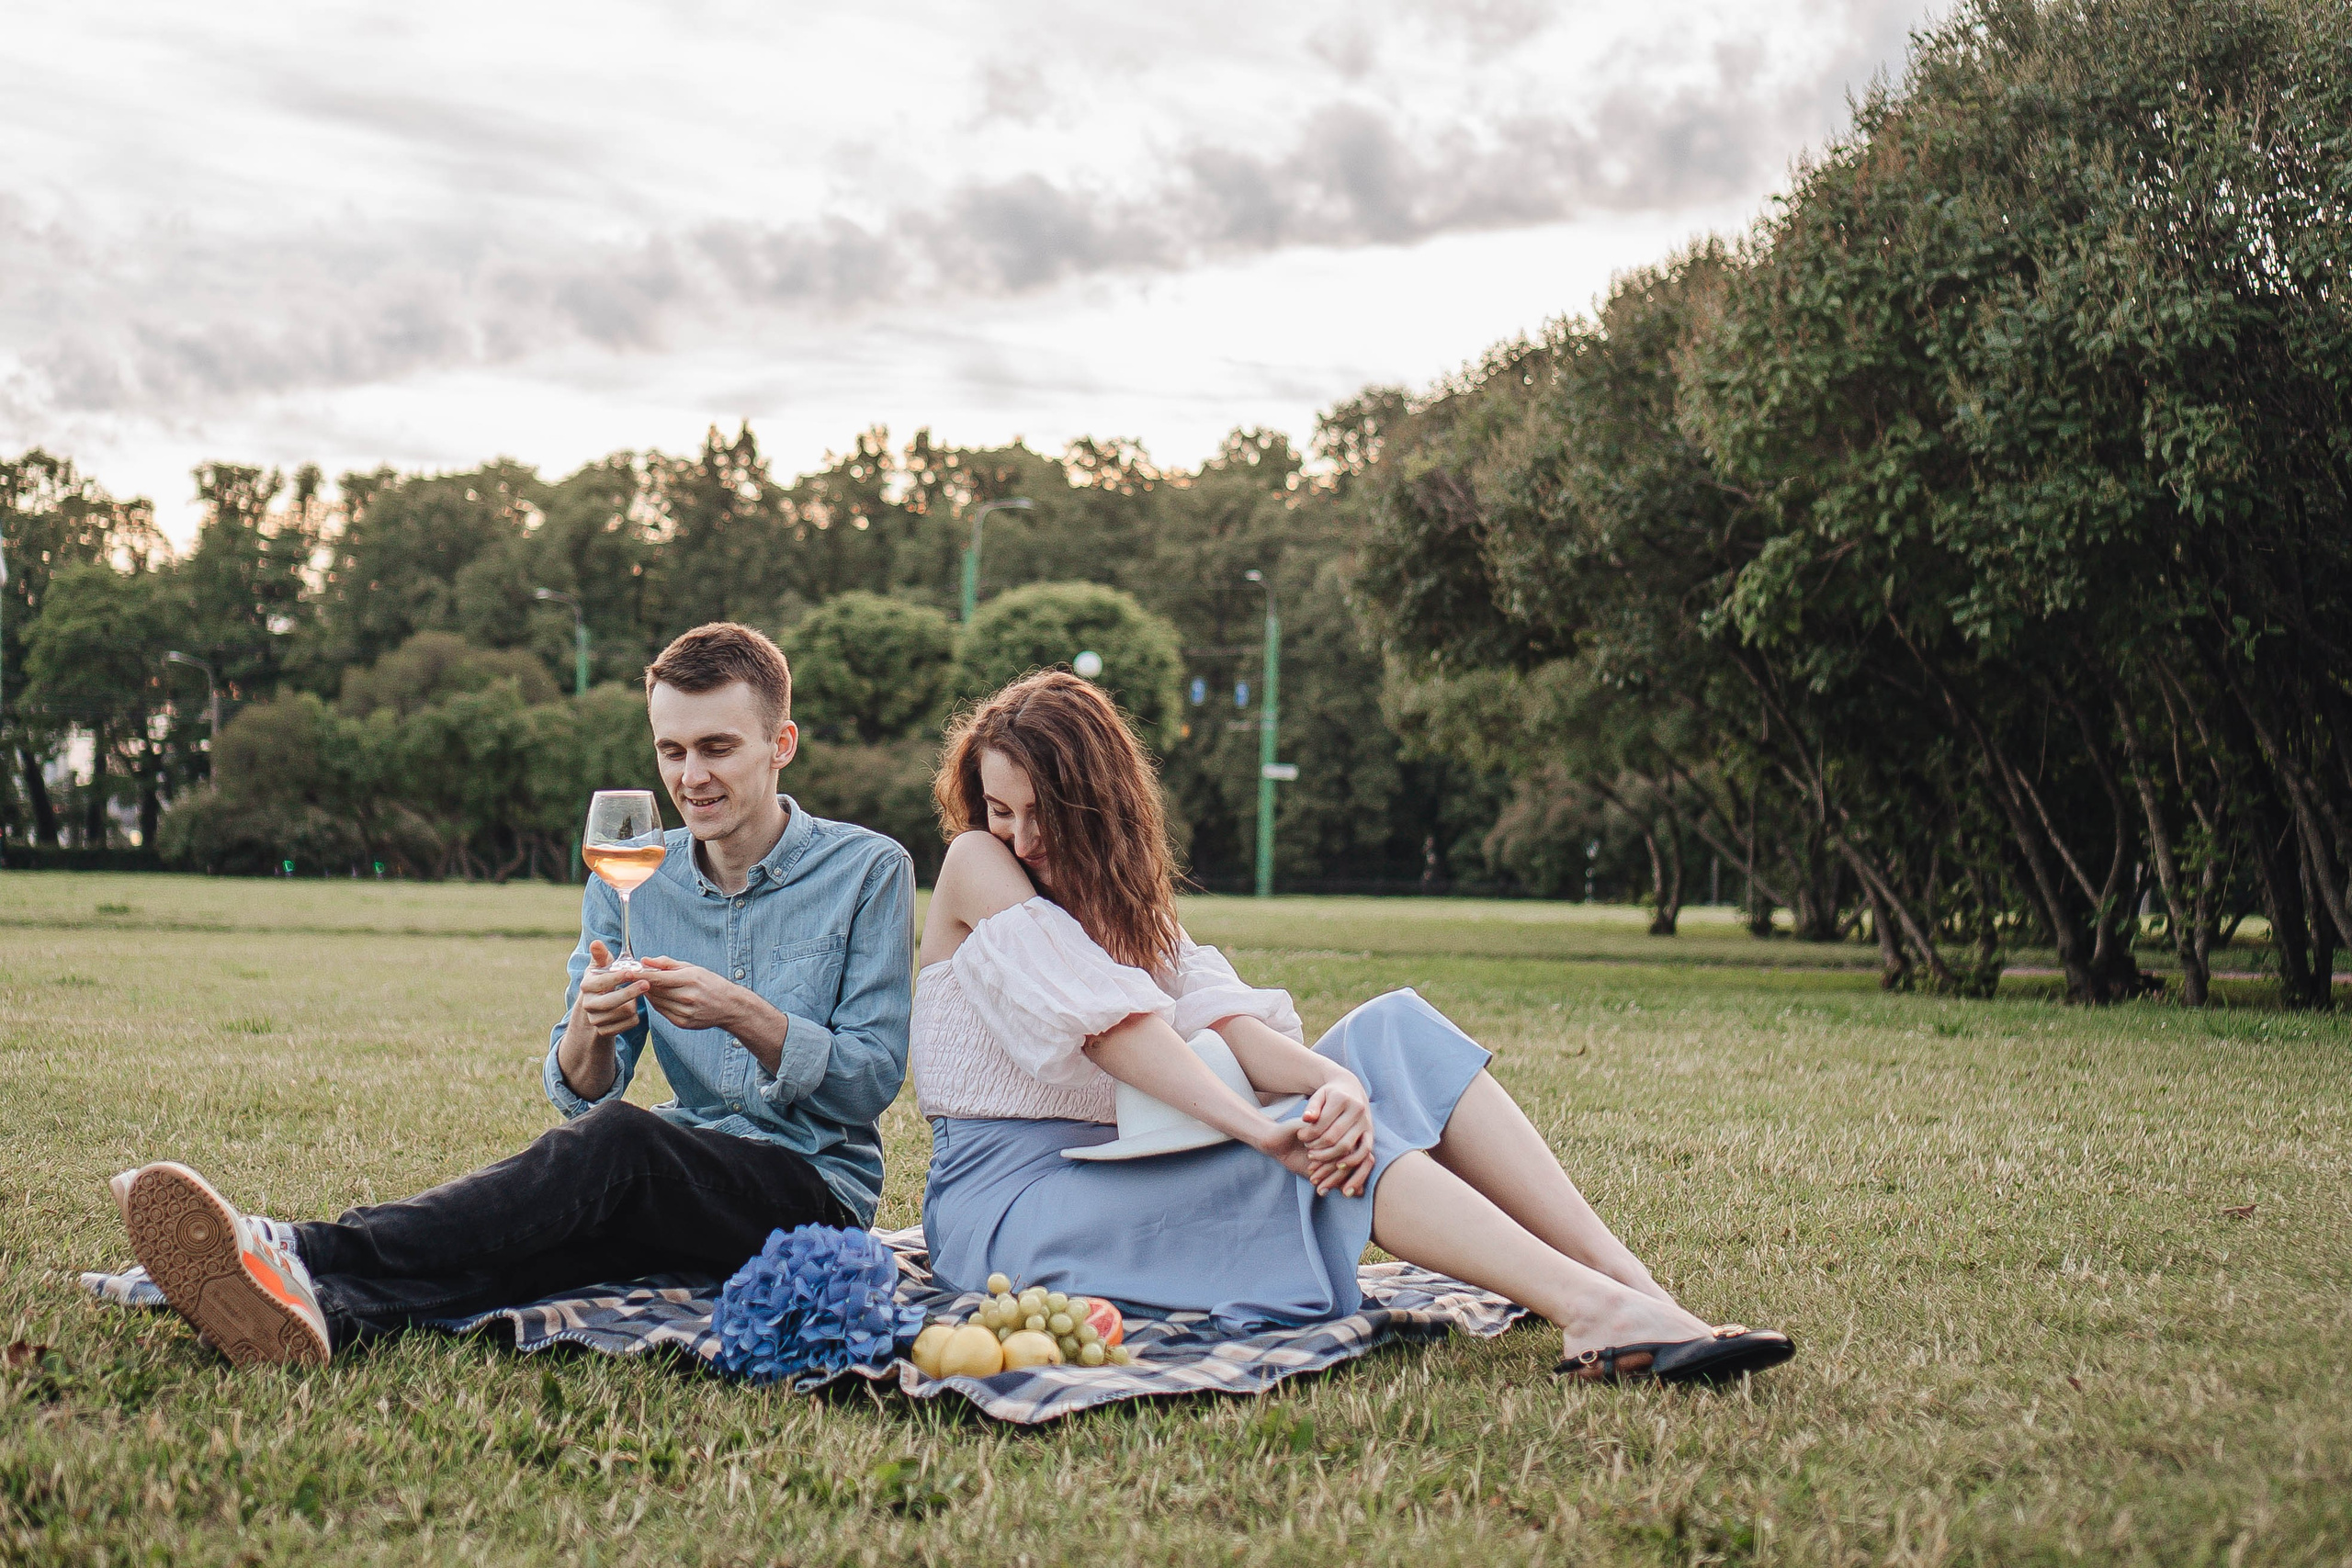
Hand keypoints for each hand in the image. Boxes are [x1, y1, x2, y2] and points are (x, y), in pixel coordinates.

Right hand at [574, 941, 648, 1039]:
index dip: (617, 978)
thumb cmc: (603, 981)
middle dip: (630, 992)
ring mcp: (596, 1020)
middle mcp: (588, 1004)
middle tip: (646, 984)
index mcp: (586, 986)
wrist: (598, 1007)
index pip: (601, 982)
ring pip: (624, 1013)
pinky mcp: (605, 1031)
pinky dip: (635, 1017)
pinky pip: (629, 1024)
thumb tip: (596, 942)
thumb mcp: (601, 967)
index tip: (631, 972)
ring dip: (635, 1003)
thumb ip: (600, 955)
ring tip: (637, 995)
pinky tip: (633, 1009)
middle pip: (610, 1002)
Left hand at [632, 956, 752, 1032]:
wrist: (729, 1006)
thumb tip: (645, 960)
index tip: (625, 972)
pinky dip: (658, 1004)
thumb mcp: (692, 968)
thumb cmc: (710, 983)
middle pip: (655, 990)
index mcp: (689, 979)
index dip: (639, 975)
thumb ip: (667, 963)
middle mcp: (687, 997)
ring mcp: (685, 1012)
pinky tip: (662, 998)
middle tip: (636, 977)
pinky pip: (662, 1012)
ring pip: (656, 1002)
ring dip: (650, 994)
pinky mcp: (682, 1023)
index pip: (658, 977)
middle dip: (643, 983)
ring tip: (651, 987)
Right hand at [1255, 1119, 1367, 1198]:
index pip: (1362, 1163)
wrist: (1279, 1141)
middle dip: (1336, 1177)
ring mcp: (1332, 1125)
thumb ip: (1340, 1181)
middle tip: (1321, 1186)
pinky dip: (1319, 1154)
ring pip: (1340, 1149)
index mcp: (1348, 1145)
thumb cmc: (1300, 1158)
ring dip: (1326, 1167)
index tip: (1342, 1193)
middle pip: (1352, 1157)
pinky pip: (1326, 1139)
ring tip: (1313, 1176)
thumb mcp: (1321, 1174)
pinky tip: (1310, 1159)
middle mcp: (1344, 1133)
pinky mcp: (1320, 1120)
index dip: (1354, 1180)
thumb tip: (1360, 1192)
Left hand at [1297, 1073, 1372, 1195]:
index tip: (1300, 1136)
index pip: (1321, 1122)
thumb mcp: (1319, 1095)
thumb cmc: (1331, 1094)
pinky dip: (1352, 1160)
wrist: (1351, 1088)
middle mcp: (1357, 1109)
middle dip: (1316, 1146)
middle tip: (1307, 1148)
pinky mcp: (1370, 1132)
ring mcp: (1365, 1122)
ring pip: (1346, 1146)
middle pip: (1333, 1136)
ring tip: (1315, 1156)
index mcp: (1342, 1098)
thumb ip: (1312, 1107)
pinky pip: (1364, 1150)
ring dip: (1328, 1156)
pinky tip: (1337, 1165)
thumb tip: (1306, 1118)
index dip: (1308, 1133)